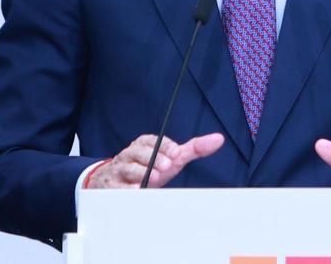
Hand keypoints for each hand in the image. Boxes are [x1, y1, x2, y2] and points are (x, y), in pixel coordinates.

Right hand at [85, 132, 224, 188]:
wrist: (120, 182)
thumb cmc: (151, 168)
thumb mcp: (173, 158)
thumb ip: (194, 149)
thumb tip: (218, 139)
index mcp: (145, 144)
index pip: (153, 140)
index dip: (164, 146)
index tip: (175, 154)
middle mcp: (130, 154)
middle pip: (139, 152)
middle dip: (153, 159)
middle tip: (166, 166)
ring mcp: (120, 169)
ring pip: (128, 168)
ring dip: (140, 173)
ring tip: (153, 178)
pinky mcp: (112, 185)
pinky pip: (117, 186)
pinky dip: (126, 189)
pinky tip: (135, 191)